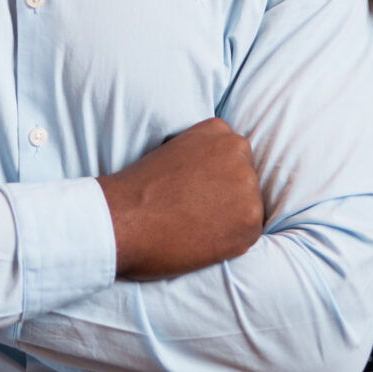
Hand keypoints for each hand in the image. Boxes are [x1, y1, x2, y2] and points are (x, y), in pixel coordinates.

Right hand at [96, 118, 263, 279]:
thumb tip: (215, 176)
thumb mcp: (171, 149)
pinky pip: (249, 233)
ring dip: (230, 217)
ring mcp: (247, 186)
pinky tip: (202, 240)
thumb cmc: (136, 190)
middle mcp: (238, 152)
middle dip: (226, 195)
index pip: (232, 155)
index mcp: (217, 130)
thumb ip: (201, 155)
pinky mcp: (250, 221)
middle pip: (244, 178)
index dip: (213, 176)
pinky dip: (231, 241)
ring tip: (195, 226)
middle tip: (194, 211)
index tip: (195, 189)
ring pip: (249, 205)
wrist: (122, 219)